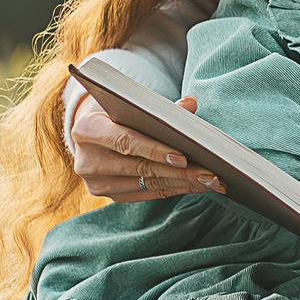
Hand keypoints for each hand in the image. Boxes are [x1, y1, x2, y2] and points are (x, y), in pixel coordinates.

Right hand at [70, 92, 224, 200]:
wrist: (92, 134)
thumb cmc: (118, 114)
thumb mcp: (131, 105)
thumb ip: (160, 107)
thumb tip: (191, 103)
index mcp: (87, 130)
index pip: (125, 142)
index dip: (154, 150)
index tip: (183, 157)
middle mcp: (87, 161)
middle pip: (140, 167)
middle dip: (180, 172)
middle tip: (211, 174)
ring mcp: (96, 183)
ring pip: (147, 184)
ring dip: (183, 183)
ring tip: (212, 181)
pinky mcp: (109, 196)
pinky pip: (148, 194)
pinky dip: (175, 189)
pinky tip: (197, 185)